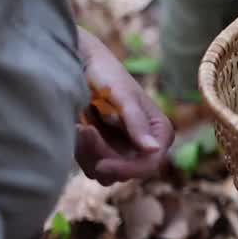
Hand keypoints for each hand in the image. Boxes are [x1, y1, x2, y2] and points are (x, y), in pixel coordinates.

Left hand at [75, 28, 174, 184]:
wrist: (82, 65)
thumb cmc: (107, 75)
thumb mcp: (123, 98)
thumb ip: (137, 123)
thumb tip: (154, 149)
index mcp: (160, 132)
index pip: (150, 164)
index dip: (128, 168)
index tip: (101, 163)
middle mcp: (145, 145)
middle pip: (125, 172)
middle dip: (101, 154)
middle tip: (84, 129)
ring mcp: (124, 150)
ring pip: (106, 173)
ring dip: (88, 153)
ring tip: (80, 125)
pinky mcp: (104, 152)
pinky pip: (92, 167)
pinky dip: (82, 152)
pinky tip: (78, 128)